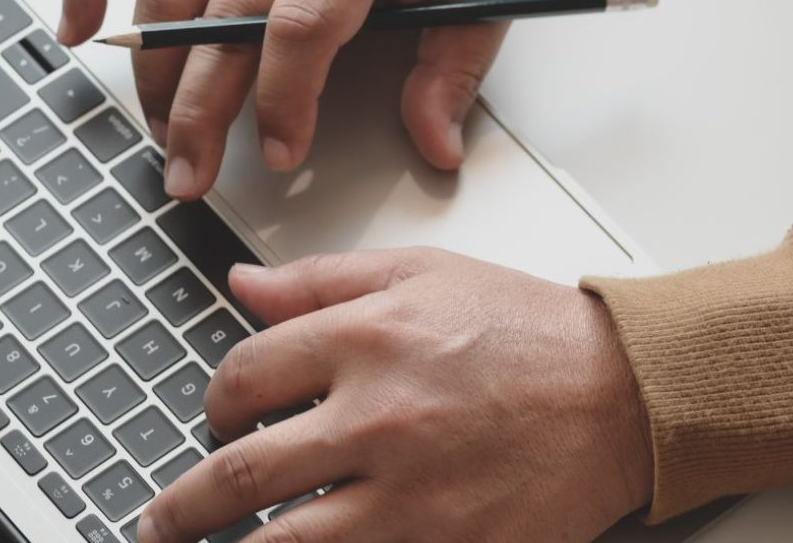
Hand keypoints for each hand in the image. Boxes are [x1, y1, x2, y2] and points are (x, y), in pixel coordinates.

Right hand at [60, 0, 525, 198]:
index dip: (282, 100)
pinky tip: (80, 31)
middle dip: (200, 116)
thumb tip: (436, 144)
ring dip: (155, 74)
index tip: (281, 154)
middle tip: (192, 178)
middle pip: (222, 26)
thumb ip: (456, 65)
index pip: (302, 27)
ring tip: (164, 136)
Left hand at [139, 248, 653, 541]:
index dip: (212, 404)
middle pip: (240, 475)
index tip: (216, 421)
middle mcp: (381, 419)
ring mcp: (413, 496)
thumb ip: (324, 279)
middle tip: (164, 523)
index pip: (242, 377)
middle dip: (183, 509)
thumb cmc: (534, 334)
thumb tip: (241, 286)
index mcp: (369, 339)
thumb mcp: (428, 274)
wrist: (628, 395)